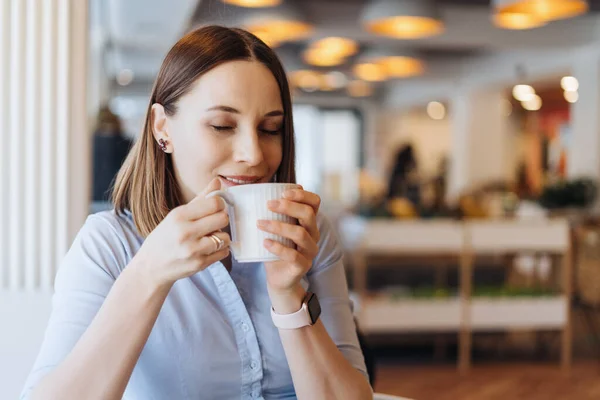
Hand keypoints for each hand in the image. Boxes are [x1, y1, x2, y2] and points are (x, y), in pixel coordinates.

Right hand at [132, 178, 230, 288]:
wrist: (151, 267)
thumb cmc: (165, 238)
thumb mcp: (177, 215)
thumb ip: (200, 199)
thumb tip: (218, 182)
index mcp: (179, 216)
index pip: (214, 203)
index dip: (220, 204)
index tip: (216, 208)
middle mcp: (185, 232)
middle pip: (223, 218)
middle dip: (221, 220)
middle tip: (213, 223)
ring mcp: (193, 250)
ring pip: (225, 237)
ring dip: (220, 237)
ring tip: (208, 238)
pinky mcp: (199, 264)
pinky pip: (224, 253)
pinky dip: (220, 250)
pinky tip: (208, 249)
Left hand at [257, 187, 320, 310]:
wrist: (278, 277)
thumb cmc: (275, 248)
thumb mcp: (275, 228)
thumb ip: (271, 213)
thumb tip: (247, 193)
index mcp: (308, 222)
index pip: (315, 202)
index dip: (302, 195)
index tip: (283, 193)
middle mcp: (313, 234)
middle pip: (308, 214)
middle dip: (288, 207)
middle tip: (269, 204)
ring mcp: (309, 251)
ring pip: (300, 234)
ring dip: (279, 226)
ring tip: (260, 224)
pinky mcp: (303, 265)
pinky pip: (293, 255)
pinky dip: (278, 247)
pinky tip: (265, 242)